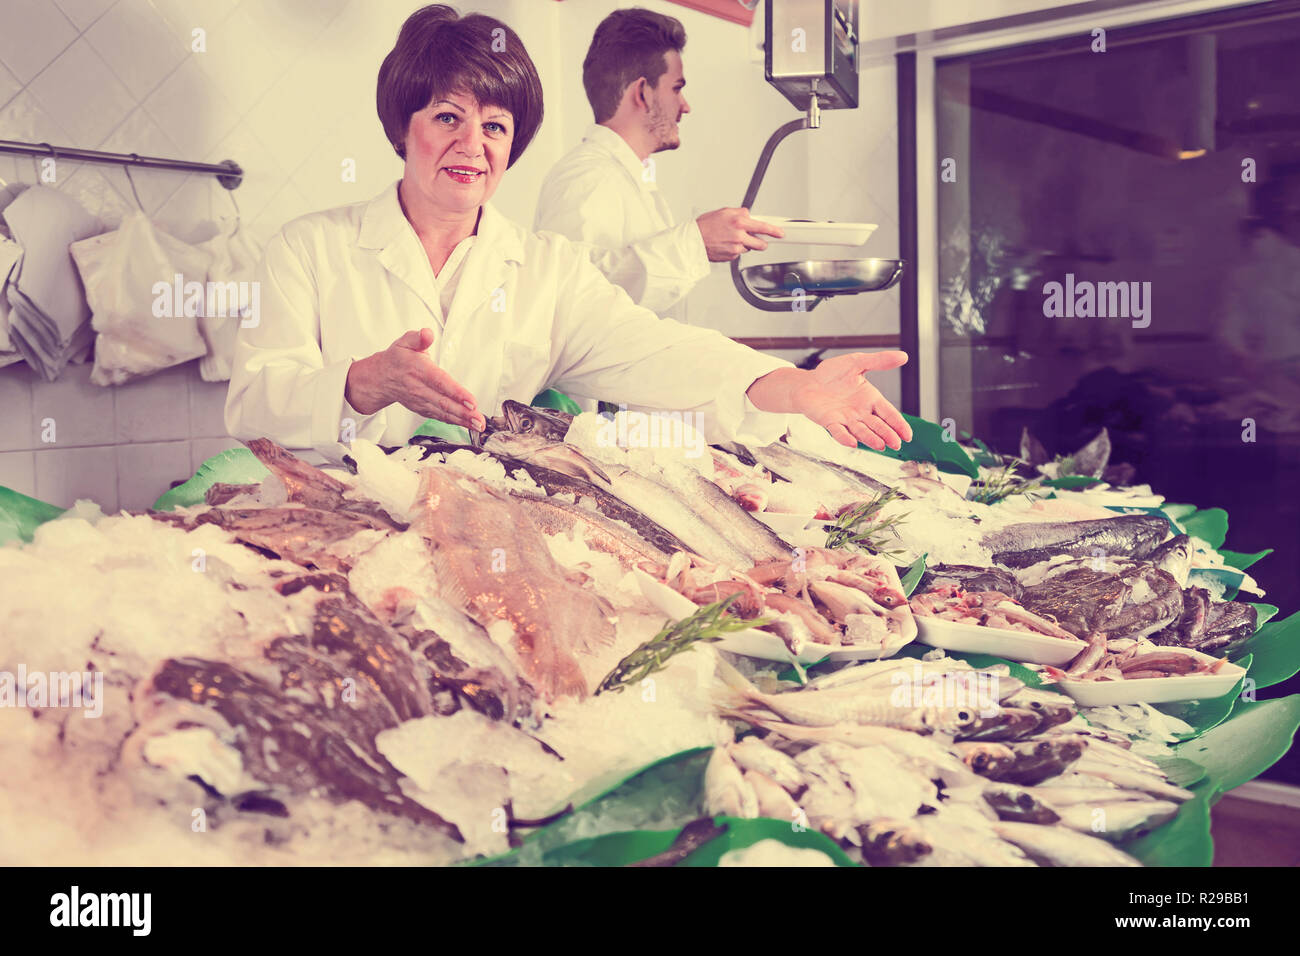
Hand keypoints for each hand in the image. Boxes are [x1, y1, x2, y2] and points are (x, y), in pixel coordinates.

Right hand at [345, 328, 484, 429]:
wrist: (381, 378)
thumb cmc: (397, 359)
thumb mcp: (405, 342)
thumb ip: (418, 338)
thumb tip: (427, 334)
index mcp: (418, 370)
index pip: (440, 382)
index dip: (456, 393)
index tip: (471, 401)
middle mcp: (420, 388)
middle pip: (444, 403)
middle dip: (463, 413)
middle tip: (479, 420)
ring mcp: (421, 401)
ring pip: (443, 413)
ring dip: (462, 420)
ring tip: (478, 425)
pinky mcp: (423, 409)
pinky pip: (440, 417)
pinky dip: (454, 422)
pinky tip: (468, 424)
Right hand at [695, 207, 783, 260]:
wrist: (693, 241)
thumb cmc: (704, 227)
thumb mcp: (723, 212)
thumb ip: (739, 213)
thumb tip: (748, 215)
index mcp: (739, 222)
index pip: (763, 227)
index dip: (774, 231)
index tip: (780, 233)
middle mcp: (739, 236)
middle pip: (760, 243)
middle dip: (760, 242)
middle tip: (755, 239)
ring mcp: (736, 248)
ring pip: (749, 248)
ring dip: (744, 244)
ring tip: (731, 239)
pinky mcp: (732, 257)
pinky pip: (739, 253)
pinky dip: (735, 249)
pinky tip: (725, 244)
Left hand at [747, 351, 911, 450]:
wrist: (807, 382)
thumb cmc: (831, 374)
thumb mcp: (857, 362)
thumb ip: (879, 361)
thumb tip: (903, 356)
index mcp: (870, 398)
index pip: (889, 413)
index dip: (899, 424)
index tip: (908, 435)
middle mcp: (860, 412)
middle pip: (878, 426)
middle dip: (888, 435)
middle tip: (896, 444)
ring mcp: (846, 419)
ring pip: (861, 431)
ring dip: (871, 439)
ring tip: (881, 446)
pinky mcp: (830, 422)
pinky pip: (839, 432)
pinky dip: (845, 437)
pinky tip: (853, 443)